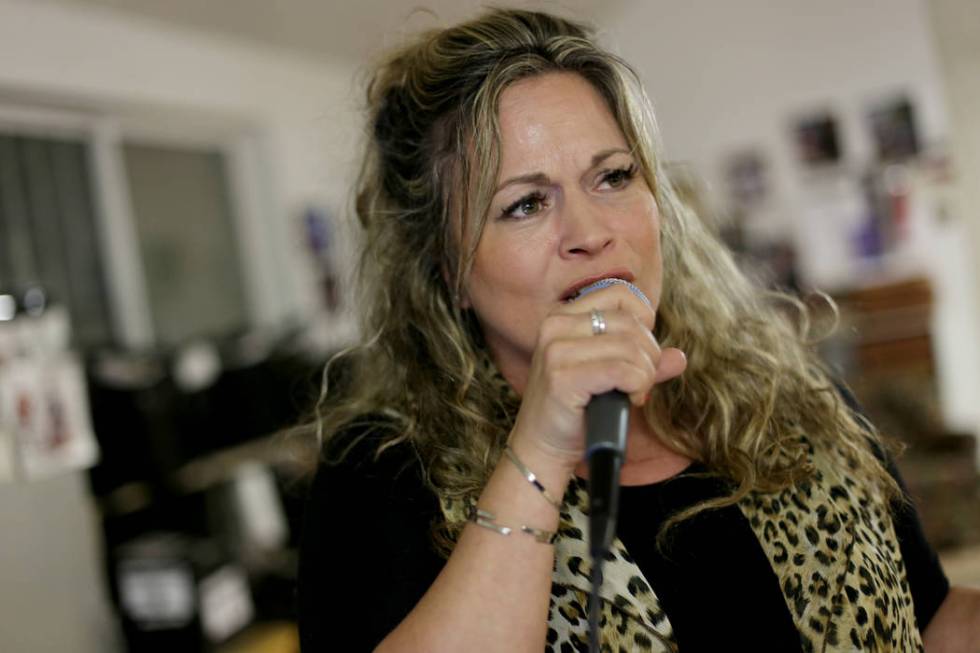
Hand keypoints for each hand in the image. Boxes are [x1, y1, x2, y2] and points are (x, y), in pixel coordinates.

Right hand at [509, 283, 686, 470]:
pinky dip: (638, 386)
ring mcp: (555, 350)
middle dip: (649, 356)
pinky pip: (623, 370)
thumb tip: (679, 357)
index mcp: (563, 316)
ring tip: (633, 394)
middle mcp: (555, 325)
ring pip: (630, 347)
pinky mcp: (561, 376)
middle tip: (639, 383)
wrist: (543, 447)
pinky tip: (630, 400)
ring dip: (644, 375)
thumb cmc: (577, 410)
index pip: (620, 294)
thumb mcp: (612, 378)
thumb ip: (642, 363)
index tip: (640, 353)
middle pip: (631, 323)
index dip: (644, 321)